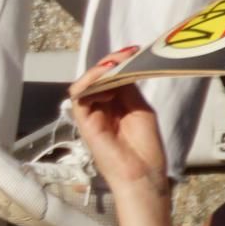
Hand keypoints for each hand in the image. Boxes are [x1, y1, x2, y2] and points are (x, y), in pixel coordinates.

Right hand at [69, 48, 170, 225]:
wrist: (142, 174)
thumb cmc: (145, 148)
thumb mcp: (140, 109)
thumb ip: (127, 89)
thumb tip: (120, 68)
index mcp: (115, 106)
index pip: (110, 78)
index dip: (118, 63)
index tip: (132, 51)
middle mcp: (100, 108)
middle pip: (96, 78)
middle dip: (109, 63)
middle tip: (126, 53)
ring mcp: (91, 115)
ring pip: (85, 84)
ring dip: (99, 70)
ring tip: (115, 64)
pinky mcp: (84, 122)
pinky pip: (79, 96)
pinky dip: (90, 83)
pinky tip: (108, 80)